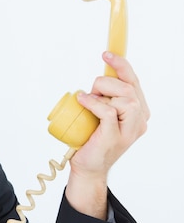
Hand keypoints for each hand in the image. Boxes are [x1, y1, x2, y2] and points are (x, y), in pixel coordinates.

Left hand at [66, 52, 149, 217]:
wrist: (87, 168)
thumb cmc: (92, 139)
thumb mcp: (102, 114)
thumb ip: (106, 98)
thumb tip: (98, 79)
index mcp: (139, 113)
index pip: (134, 82)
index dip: (121, 65)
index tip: (106, 54)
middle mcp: (139, 121)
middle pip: (129, 87)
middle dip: (106, 82)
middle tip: (91, 91)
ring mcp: (128, 131)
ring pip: (124, 97)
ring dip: (101, 93)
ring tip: (88, 100)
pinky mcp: (114, 137)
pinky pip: (108, 111)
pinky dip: (94, 102)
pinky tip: (83, 100)